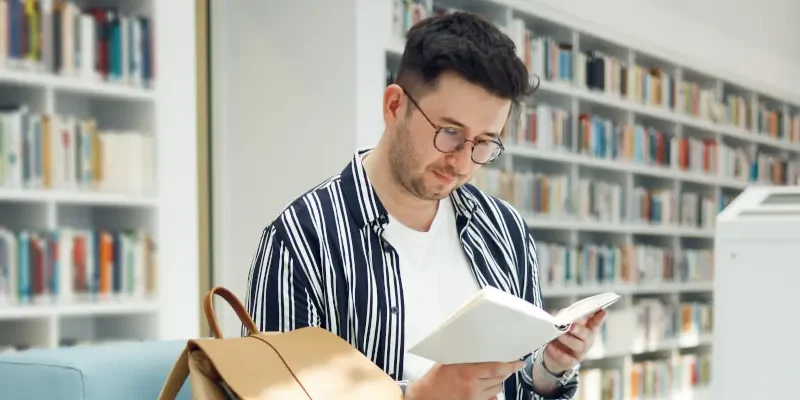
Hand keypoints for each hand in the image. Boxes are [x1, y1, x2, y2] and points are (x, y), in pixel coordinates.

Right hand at [405, 360, 524, 399]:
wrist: (425, 397)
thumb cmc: (434, 379)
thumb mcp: (449, 362)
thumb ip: (465, 359)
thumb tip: (479, 352)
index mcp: (467, 373)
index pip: (496, 369)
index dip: (510, 366)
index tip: (519, 363)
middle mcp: (473, 387)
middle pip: (498, 379)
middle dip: (504, 372)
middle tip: (505, 366)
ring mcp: (473, 398)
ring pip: (496, 390)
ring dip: (497, 383)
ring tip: (493, 377)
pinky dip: (492, 395)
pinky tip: (488, 391)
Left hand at [544, 309, 606, 372]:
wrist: (552, 354)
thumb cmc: (562, 335)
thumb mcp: (565, 324)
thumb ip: (567, 316)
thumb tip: (567, 312)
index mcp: (587, 330)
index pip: (595, 323)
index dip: (599, 318)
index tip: (602, 312)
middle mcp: (586, 341)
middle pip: (586, 335)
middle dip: (579, 330)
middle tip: (572, 326)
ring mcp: (579, 353)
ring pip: (578, 346)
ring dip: (568, 340)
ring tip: (559, 335)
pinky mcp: (570, 362)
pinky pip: (566, 359)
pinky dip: (558, 353)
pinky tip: (551, 346)